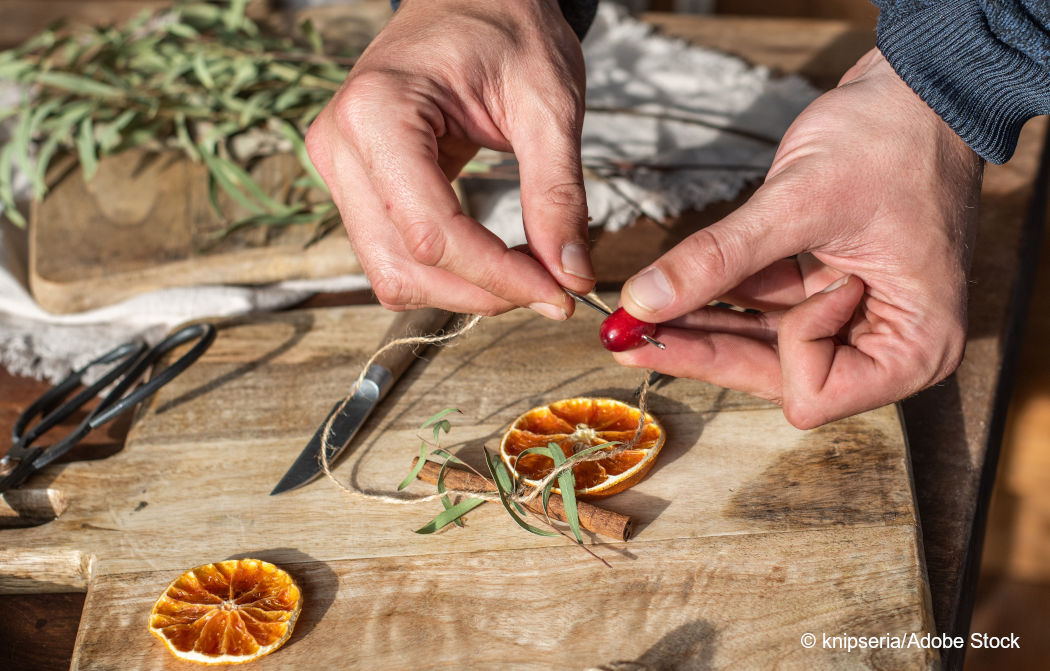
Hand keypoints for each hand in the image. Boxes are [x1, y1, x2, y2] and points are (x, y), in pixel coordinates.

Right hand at [305, 0, 594, 318]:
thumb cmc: (507, 26)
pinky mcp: (356, 184)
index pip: (432, 233)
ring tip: (528, 276)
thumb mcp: (547, 104)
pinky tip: (496, 261)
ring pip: (393, 272)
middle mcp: (341, 145)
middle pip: (403, 265)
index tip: (559, 294)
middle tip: (551, 291)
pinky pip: (393, 253)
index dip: (498, 277)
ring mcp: (341, 167)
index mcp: (378, 112)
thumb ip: (557, 193)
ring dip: (463, 290)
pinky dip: (448, 271)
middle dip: (481, 292)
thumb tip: (572, 273)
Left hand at [611, 49, 983, 428]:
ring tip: (628, 319)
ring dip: (698, 325)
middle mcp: (888, 346)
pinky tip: (664, 292)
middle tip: (624, 339)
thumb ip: (718, 259)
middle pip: (775, 375)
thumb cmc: (891, 138)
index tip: (777, 287)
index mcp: (914, 345)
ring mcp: (855, 319)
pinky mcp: (828, 291)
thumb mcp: (799, 202)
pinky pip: (763, 309)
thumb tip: (641, 302)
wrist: (918, 87)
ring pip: (760, 344)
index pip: (814, 394)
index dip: (781, 351)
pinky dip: (719, 298)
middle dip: (703, 349)